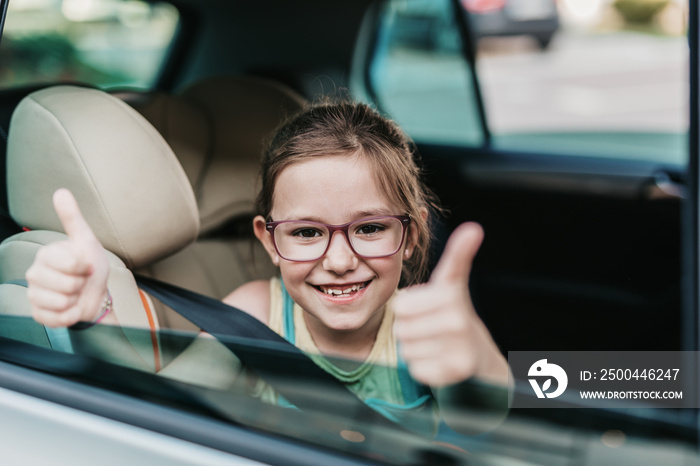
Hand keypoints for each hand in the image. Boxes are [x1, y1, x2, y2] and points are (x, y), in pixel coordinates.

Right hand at [26, 189, 109, 326]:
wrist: (95, 295)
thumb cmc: (90, 267)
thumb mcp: (87, 241)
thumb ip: (73, 218)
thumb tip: (61, 192)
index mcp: (46, 255)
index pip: (71, 264)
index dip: (85, 267)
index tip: (86, 265)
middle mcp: (35, 274)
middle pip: (67, 285)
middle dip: (81, 284)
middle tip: (81, 281)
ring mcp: (34, 294)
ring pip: (61, 302)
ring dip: (76, 300)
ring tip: (75, 293)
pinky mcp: (38, 313)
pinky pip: (57, 318)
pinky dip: (70, 315)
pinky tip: (71, 307)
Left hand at [393, 222, 507, 386]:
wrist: (479, 354)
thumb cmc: (455, 314)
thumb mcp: (453, 282)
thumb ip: (458, 255)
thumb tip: (474, 227)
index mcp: (451, 296)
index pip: (401, 306)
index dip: (409, 308)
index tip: (430, 306)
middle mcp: (458, 321)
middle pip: (402, 328)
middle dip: (411, 328)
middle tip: (431, 327)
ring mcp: (458, 348)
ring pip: (407, 349)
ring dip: (416, 348)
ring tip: (436, 342)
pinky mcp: (454, 372)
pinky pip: (416, 369)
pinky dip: (422, 367)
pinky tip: (440, 360)